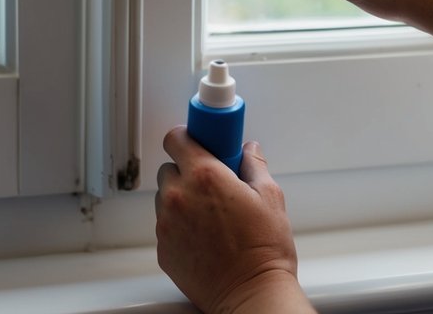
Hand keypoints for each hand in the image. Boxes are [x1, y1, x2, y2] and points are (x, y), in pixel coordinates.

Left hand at [156, 129, 311, 313]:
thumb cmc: (264, 251)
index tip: (196, 144)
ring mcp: (166, 223)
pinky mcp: (162, 248)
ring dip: (180, 200)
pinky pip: (164, 225)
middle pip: (169, 168)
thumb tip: (249, 150)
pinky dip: (178, 226)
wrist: (251, 295)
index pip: (175, 138)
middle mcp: (179, 196)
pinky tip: (202, 237)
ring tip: (209, 217)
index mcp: (204, 176)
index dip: (185, 138)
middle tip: (211, 187)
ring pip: (164, 198)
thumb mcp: (270, 198)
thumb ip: (254, 165)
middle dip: (187, 172)